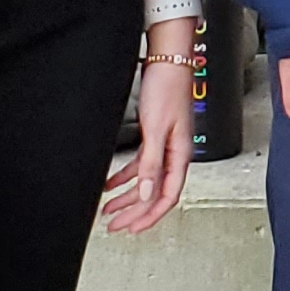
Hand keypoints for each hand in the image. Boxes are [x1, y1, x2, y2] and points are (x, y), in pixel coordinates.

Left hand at [103, 47, 195, 234]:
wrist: (168, 62)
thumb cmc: (168, 89)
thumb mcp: (156, 130)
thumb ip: (151, 164)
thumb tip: (146, 193)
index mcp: (180, 156)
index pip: (166, 197)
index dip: (149, 216)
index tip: (131, 228)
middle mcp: (174, 155)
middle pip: (154, 193)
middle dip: (134, 212)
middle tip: (115, 225)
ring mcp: (165, 146)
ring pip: (145, 181)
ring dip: (127, 197)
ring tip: (109, 209)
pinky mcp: (155, 137)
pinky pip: (140, 165)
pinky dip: (124, 177)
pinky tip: (110, 183)